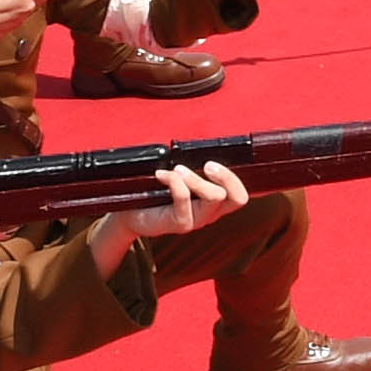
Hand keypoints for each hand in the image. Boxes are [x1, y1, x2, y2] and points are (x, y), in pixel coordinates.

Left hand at [110, 159, 250, 246]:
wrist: (131, 214)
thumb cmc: (156, 192)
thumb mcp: (179, 178)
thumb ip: (192, 167)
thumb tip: (197, 147)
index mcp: (215, 203)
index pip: (240, 196)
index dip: (234, 179)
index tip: (211, 162)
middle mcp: (210, 214)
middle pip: (238, 198)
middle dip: (226, 176)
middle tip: (207, 164)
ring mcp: (196, 220)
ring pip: (214, 197)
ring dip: (197, 178)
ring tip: (177, 169)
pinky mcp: (180, 224)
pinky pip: (184, 198)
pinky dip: (174, 181)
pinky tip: (160, 175)